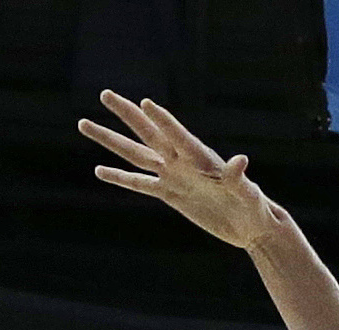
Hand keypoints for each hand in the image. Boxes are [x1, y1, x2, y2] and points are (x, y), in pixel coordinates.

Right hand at [79, 91, 284, 251]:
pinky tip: (99, 170)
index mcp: (200, 158)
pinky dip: (120, 178)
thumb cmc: (254, 207)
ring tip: (84, 123)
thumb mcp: (248, 192)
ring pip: (135, 155)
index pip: (177, 136)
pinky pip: (140, 184)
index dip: (163, 121)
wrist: (249, 226)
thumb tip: (241, 160)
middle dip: (127, 115)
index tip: (145, 103)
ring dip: (110, 141)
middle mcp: (182, 162)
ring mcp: (173, 176)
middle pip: (148, 134)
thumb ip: (238, 177)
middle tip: (105, 94)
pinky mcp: (170, 195)